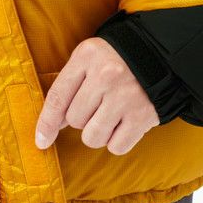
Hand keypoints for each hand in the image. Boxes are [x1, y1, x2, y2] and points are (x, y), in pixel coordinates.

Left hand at [34, 37, 159, 154]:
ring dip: (97, 133)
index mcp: (87, 56)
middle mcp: (106, 75)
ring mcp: (125, 96)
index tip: (41, 141)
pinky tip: (123, 123)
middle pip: (74, 120)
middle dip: (81, 118)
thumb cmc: (115, 60)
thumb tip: (54, 124)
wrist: (162, 56)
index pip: (58, 96)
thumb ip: (68, 85)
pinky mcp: (143, 116)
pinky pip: (117, 147)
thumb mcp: (88, 58)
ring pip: (92, 137)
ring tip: (109, 115)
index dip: (46, 123)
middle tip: (98, 104)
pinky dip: (117, 141)